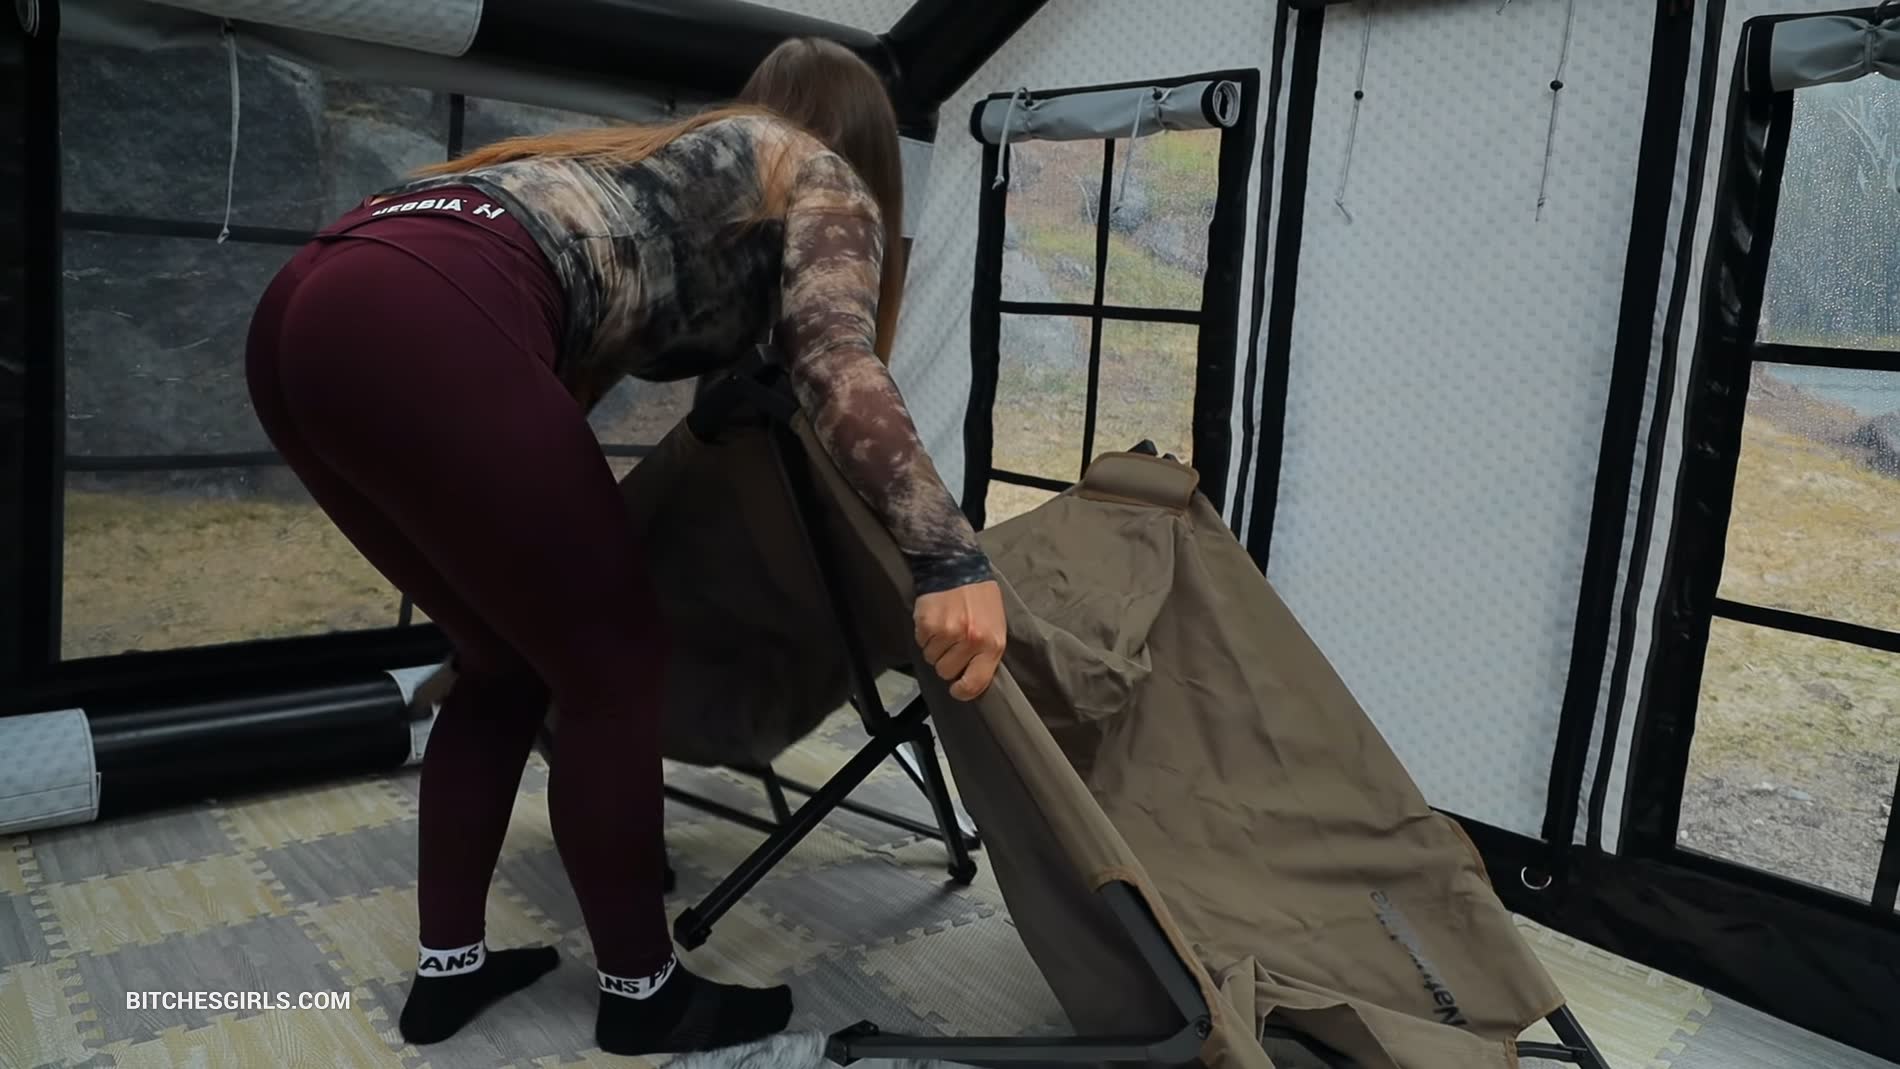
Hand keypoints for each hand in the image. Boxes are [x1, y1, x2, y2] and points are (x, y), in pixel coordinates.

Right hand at [914, 580, 1006, 700]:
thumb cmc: (981, 600)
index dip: (962, 691)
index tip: (957, 688)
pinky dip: (925, 635)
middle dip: (947, 661)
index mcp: (991, 644)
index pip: (974, 684)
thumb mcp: (996, 627)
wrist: (958, 567)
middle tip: (952, 644)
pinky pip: (920, 642)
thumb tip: (970, 678)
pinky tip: (935, 620)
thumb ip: (986, 654)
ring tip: (945, 628)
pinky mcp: (927, 623)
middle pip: (946, 672)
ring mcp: (947, 632)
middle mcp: (970, 640)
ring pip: (931, 658)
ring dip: (935, 647)